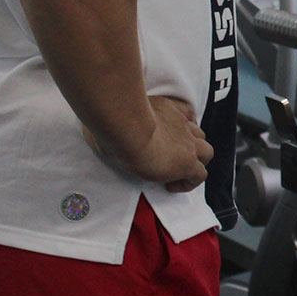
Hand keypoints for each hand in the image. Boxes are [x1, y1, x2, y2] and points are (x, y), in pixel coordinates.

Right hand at [83, 95, 213, 191]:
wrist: (125, 128)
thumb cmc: (111, 117)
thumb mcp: (110, 111)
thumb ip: (107, 115)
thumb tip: (90, 122)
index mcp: (164, 109)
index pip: (183, 114)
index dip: (179, 127)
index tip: (165, 137)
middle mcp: (180, 123)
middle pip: (198, 133)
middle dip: (190, 146)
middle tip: (171, 158)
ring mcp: (187, 143)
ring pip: (206, 153)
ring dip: (195, 163)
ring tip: (175, 174)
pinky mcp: (186, 162)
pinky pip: (199, 175)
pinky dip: (189, 182)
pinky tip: (171, 186)